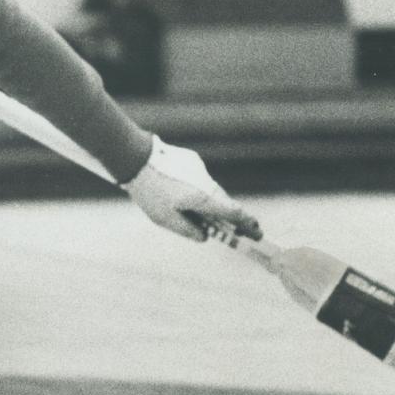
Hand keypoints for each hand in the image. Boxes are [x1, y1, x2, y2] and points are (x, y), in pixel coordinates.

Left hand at [126, 135, 261, 241]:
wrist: (137, 158)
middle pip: (222, 203)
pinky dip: (194, 188)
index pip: (233, 213)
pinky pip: (197, 179)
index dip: (246, 224)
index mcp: (204, 198)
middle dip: (229, 217)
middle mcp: (206, 182)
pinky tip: (177, 192)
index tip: (257, 232)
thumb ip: (188, 230)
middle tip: (237, 230)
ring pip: (209, 190)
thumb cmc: (150, 192)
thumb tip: (204, 237)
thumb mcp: (166, 219)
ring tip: (196, 213)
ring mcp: (199, 169)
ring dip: (208, 203)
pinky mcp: (190, 160)